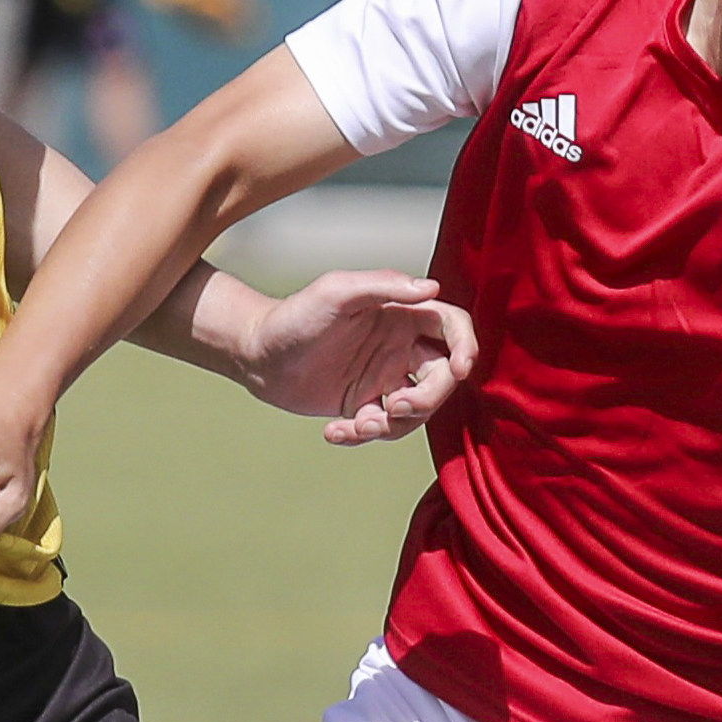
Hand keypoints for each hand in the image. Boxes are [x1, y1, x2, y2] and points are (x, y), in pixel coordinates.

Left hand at [235, 270, 477, 444]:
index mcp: (400, 314)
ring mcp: (384, 376)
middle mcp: (399, 345)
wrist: (256, 355)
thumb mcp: (336, 292)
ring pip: (417, 409)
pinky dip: (363, 435)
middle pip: (442, 376)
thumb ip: (383, 286)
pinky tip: (334, 431)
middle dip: (426, 399)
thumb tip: (431, 288)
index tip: (459, 369)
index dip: (465, 346)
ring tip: (357, 425)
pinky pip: (383, 427)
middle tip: (394, 408)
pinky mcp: (365, 403)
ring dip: (393, 425)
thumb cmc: (293, 316)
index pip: (452, 326)